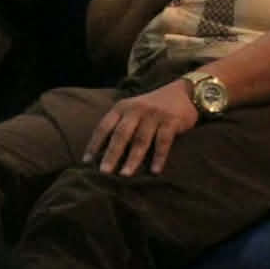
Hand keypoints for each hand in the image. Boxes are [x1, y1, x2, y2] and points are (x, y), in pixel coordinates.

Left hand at [82, 83, 197, 175]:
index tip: (86, 162)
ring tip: (125, 175)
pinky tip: (155, 171)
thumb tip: (102, 154)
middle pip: (121, 134)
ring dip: (133, 158)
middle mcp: (135, 110)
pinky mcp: (171, 121)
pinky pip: (163, 141)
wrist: (182, 93)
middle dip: (111, 154)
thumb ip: (120, 126)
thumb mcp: (132, 111)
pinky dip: (159, 157)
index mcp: (122, 108)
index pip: (104, 126)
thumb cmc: (151, 108)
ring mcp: (153, 115)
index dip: (94, 144)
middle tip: (103, 172)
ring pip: (141, 139)